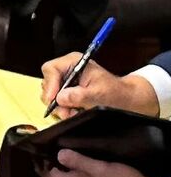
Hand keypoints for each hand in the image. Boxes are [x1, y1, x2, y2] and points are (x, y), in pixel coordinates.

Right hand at [39, 53, 159, 119]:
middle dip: (54, 98)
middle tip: (64, 112)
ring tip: (71, 114)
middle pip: (48, 81)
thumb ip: (80, 95)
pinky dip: (64, 109)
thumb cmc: (116, 93)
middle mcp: (67, 69)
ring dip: (60, 106)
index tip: (53, 100)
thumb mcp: (100, 94)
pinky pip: (58, 100)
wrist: (127, 101)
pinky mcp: (69, 91)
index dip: (50, 85)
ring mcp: (67, 81)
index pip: (51, 69)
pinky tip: (74, 113)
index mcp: (74, 62)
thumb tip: (60, 98)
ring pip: (51, 93)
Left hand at [45, 150, 153, 176]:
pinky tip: (88, 163)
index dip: (48, 167)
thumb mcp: (99, 168)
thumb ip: (78, 162)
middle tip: (57, 148)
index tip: (46, 152)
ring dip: (72, 168)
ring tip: (72, 152)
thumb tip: (58, 155)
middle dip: (59, 166)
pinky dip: (84, 172)